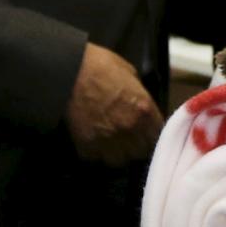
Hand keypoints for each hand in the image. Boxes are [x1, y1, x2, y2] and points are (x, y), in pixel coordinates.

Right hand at [67, 42, 161, 165]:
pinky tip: (94, 141)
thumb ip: (139, 94)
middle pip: (141, 152)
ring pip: (119, 160)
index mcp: (143, 110)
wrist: (67, 71)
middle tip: (129, 138)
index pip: (158, 134)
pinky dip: (96, 152)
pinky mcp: (87, 147)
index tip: (147, 131)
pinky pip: (96, 157)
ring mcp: (108, 141)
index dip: (152, 133)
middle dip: (137, 145)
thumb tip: (141, 104)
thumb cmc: (99, 65)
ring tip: (112, 143)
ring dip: (117, 153)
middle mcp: (129, 130)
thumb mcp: (130, 73)